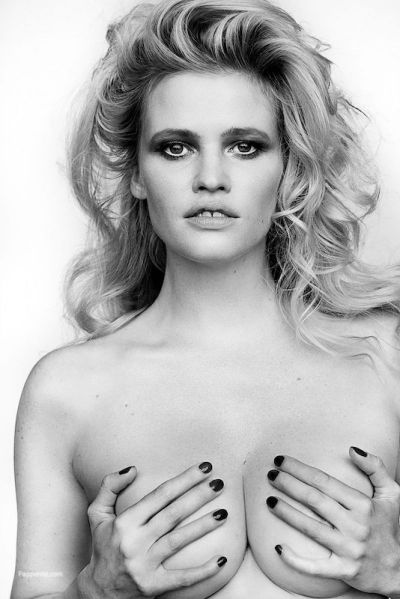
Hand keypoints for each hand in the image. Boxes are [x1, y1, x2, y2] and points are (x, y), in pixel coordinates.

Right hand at [85, 462, 227, 597]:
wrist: (98, 592)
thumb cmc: (103, 547)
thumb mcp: (97, 514)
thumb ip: (110, 486)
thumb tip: (133, 469)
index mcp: (125, 522)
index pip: (160, 495)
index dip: (183, 479)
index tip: (203, 468)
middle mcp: (134, 542)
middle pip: (172, 514)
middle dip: (198, 496)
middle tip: (219, 482)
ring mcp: (144, 565)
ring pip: (179, 540)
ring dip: (203, 526)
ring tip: (224, 513)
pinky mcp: (153, 586)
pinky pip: (182, 578)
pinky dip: (203, 570)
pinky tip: (222, 559)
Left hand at [266, 447, 399, 595]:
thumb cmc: (393, 526)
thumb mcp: (393, 494)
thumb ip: (375, 468)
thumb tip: (352, 449)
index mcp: (363, 505)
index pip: (324, 482)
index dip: (300, 469)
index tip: (282, 461)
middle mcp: (355, 526)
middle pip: (314, 501)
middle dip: (289, 485)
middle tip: (270, 474)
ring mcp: (348, 550)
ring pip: (310, 528)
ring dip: (286, 513)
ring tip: (269, 500)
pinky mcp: (344, 571)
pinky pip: (315, 568)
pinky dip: (295, 560)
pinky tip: (278, 548)